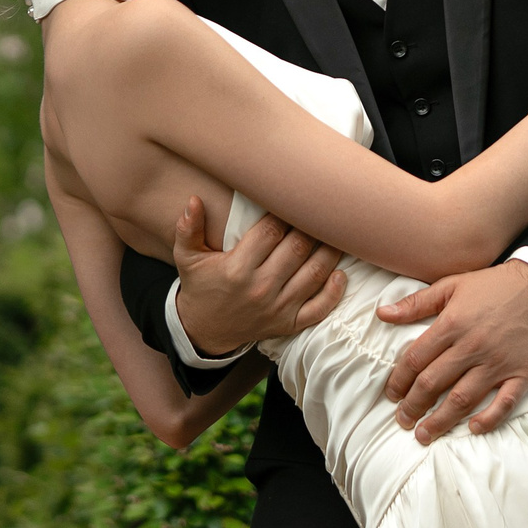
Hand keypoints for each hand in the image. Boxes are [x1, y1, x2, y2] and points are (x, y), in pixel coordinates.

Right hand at [169, 197, 346, 356]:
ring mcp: (278, 308)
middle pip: (298, 248)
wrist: (204, 330)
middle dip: (311, 226)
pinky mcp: (288, 323)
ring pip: (314, 273)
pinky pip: (319, 308)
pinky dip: (334, 291)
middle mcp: (260, 288)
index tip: (292, 197)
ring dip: (329, 251)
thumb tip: (193, 200)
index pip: (271, 231)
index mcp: (237, 268)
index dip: (286, 211)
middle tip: (319, 209)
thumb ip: (187, 228)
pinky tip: (340, 273)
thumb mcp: (187, 258)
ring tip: (335, 232)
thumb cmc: (200, 286)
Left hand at [376, 259, 527, 440]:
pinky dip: (489, 419)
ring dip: (441, 420)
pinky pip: (505, 403)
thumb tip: (382, 314)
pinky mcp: (523, 374)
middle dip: (413, 405)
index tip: (391, 395)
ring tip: (425, 434)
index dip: (398, 381)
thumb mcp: (451, 285)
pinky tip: (472, 429)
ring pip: (463, 398)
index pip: (415, 360)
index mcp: (452, 324)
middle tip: (402, 420)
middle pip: (434, 383)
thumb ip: (415, 303)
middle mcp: (473, 346)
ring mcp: (498, 362)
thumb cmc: (493, 285)